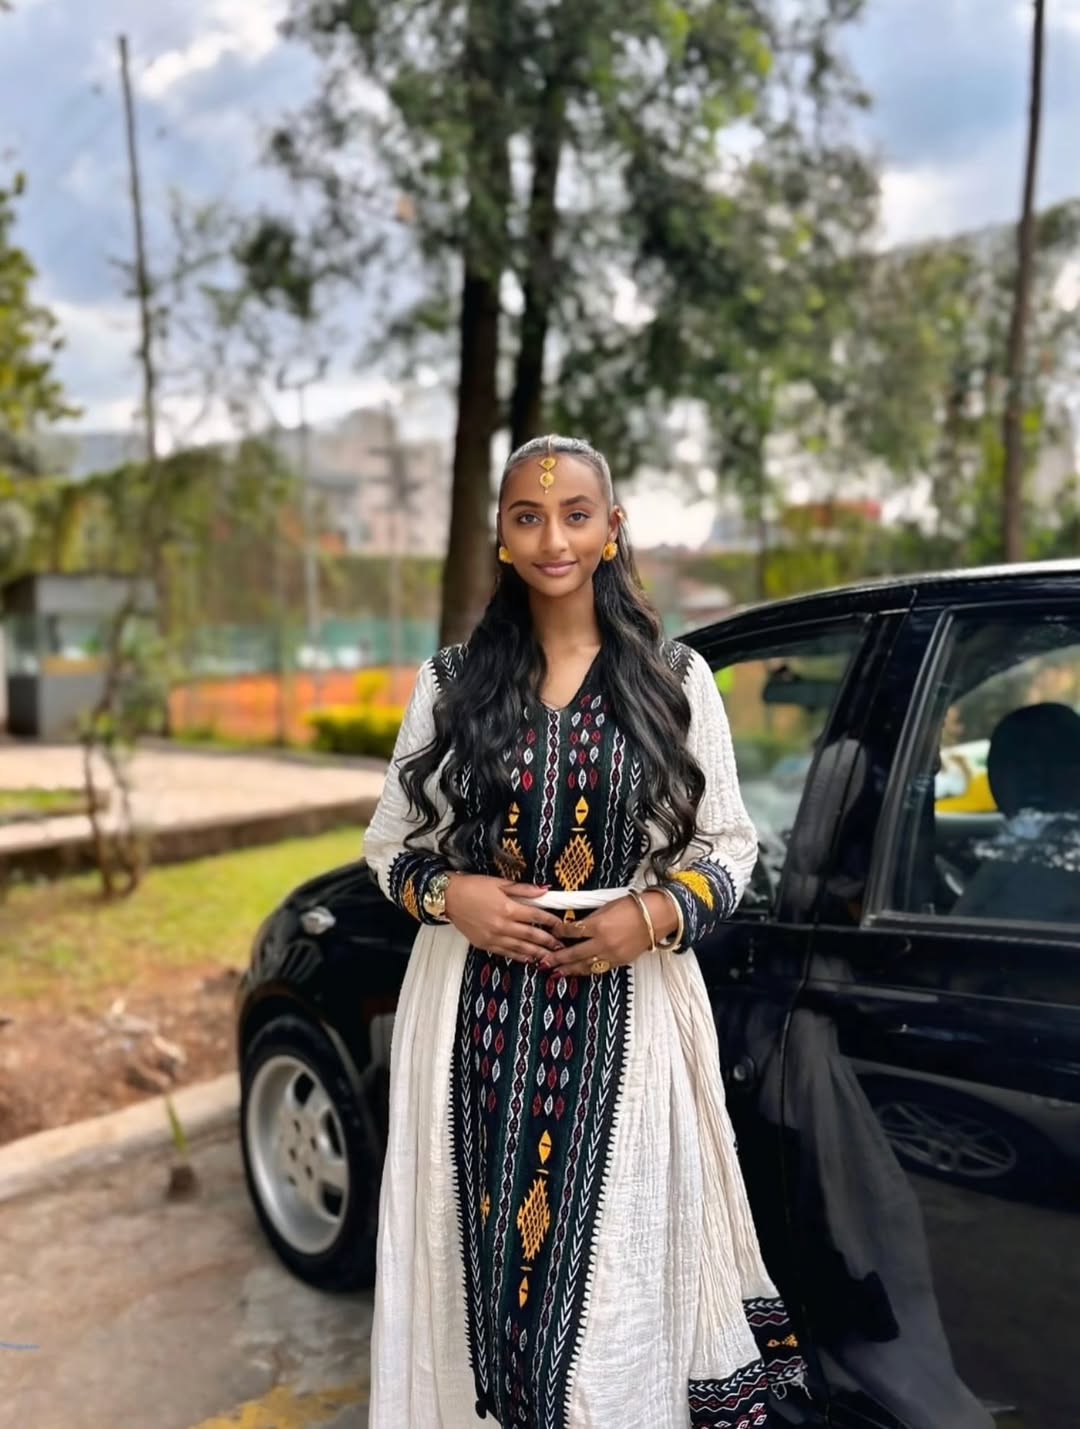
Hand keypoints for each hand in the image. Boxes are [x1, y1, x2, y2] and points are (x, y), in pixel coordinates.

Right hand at [443, 875, 566, 964]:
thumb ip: (523, 889)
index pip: (536, 916)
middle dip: (548, 942)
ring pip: (521, 948)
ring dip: (537, 953)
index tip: (561, 925)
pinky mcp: (485, 945)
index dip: (551, 921)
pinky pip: (506, 953)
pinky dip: (519, 957)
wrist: (448, 897)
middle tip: (561, 947)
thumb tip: (544, 891)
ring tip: (550, 957)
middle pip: (532, 935)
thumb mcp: (499, 882)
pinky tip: (529, 959)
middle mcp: (502, 925)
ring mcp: (493, 937)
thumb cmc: (473, 886)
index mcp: (508, 908)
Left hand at [540, 896, 654, 977]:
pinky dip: (586, 971)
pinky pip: (598, 969)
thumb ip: (590, 919)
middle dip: (557, 958)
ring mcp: (611, 954)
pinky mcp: (620, 961)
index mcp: (598, 925)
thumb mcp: (606, 907)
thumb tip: (574, 927)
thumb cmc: (632, 907)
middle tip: (544, 962)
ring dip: (569, 970)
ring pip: (585, 965)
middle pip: (574, 953)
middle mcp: (602, 942)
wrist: (656, 917)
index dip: (559, 933)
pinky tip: (577, 972)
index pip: (571, 931)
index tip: (551, 933)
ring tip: (556, 973)